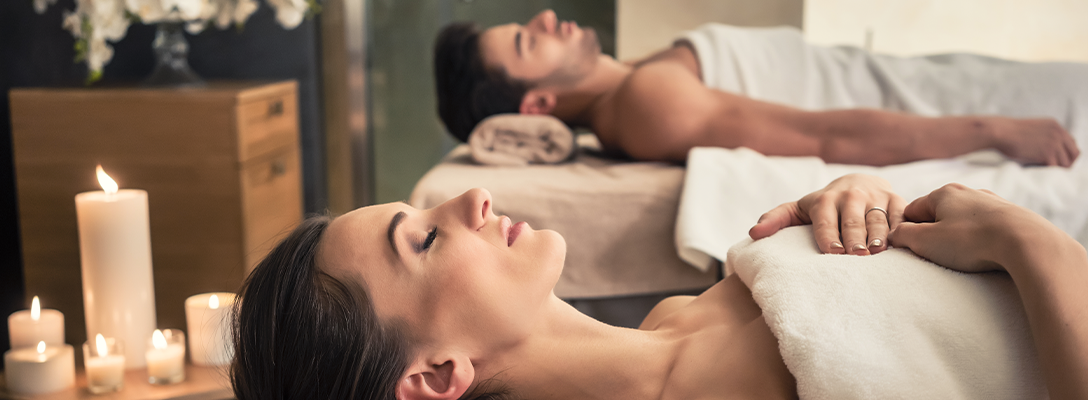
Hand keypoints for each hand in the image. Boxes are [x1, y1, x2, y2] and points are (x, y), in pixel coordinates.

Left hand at [749, 174, 906, 254]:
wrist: (858, 183)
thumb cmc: (823, 206)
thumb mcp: (798, 209)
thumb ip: (776, 219)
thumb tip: (753, 233)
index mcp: (825, 200)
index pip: (825, 219)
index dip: (828, 235)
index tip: (832, 252)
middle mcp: (851, 196)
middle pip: (852, 219)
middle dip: (854, 236)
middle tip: (856, 255)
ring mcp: (876, 197)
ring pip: (877, 218)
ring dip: (878, 234)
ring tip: (878, 251)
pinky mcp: (897, 200)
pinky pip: (901, 214)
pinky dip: (902, 227)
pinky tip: (901, 242)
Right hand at [888, 183, 1060, 273]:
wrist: (1026, 242)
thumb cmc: (972, 241)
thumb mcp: (926, 241)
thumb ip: (903, 235)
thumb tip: (895, 234)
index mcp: (943, 193)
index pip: (912, 210)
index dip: (906, 230)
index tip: (909, 248)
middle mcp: (967, 192)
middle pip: (939, 214)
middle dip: (934, 234)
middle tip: (936, 256)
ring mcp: (992, 202)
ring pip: (964, 220)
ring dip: (959, 237)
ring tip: (963, 257)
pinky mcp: (1011, 216)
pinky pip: (986, 228)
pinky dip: (981, 239)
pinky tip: (985, 252)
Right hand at [994, 117, 1079, 166]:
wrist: (1001, 132)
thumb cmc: (1010, 133)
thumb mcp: (1033, 129)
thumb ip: (1045, 136)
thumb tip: (1049, 151)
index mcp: (1056, 126)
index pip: (1071, 143)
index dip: (1066, 153)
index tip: (1058, 160)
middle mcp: (1059, 133)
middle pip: (1074, 153)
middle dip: (1067, 162)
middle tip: (1056, 169)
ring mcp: (1054, 143)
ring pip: (1066, 163)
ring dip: (1056, 168)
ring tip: (1045, 170)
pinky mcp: (1048, 153)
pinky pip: (1055, 168)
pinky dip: (1049, 172)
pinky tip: (1040, 171)